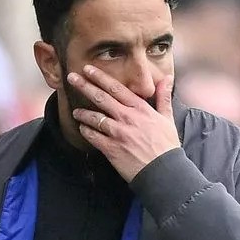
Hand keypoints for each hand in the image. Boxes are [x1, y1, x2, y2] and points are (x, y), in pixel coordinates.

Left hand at [68, 65, 179, 181]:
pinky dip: (86, 131)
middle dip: (84, 86)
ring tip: (76, 112)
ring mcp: (118, 133)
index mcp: (140, 109)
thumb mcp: (167, 118)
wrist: (163, 171)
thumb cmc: (166, 146)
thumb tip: (167, 78)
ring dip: (83, 113)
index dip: (100, 77)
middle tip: (72, 77)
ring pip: (94, 117)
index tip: (88, 69)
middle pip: (101, 98)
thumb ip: (163, 96)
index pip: (116, 88)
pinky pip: (93, 136)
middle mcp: (127, 118)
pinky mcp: (111, 148)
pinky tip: (82, 129)